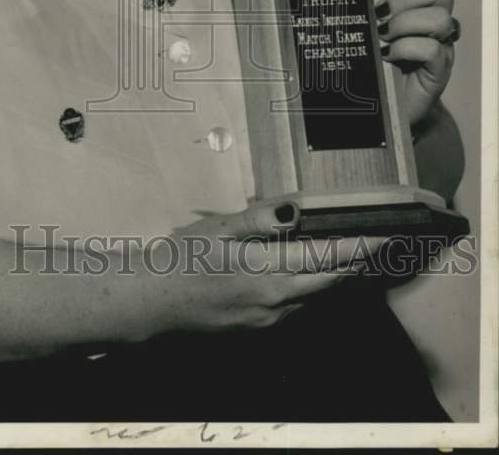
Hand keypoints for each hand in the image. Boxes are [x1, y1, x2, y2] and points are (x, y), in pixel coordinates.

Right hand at [149, 202, 382, 332]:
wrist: (155, 303)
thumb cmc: (183, 258)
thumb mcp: (219, 228)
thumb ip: (261, 218)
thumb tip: (296, 210)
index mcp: (269, 272)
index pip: (328, 259)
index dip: (360, 248)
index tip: (385, 237)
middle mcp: (277, 302)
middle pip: (331, 283)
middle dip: (357, 264)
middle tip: (379, 246)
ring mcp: (269, 321)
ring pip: (316, 297)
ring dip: (336, 278)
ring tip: (353, 257)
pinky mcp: (259, 330)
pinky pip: (297, 308)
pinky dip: (312, 290)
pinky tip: (310, 276)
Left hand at [372, 0, 456, 125]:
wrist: (380, 104)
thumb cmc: (371, 61)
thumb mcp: (364, 26)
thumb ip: (363, 4)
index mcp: (417, 0)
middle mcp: (434, 17)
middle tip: (379, 17)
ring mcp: (440, 43)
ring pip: (441, 17)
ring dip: (404, 25)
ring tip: (382, 38)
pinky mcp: (439, 69)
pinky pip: (432, 48)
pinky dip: (405, 49)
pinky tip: (387, 55)